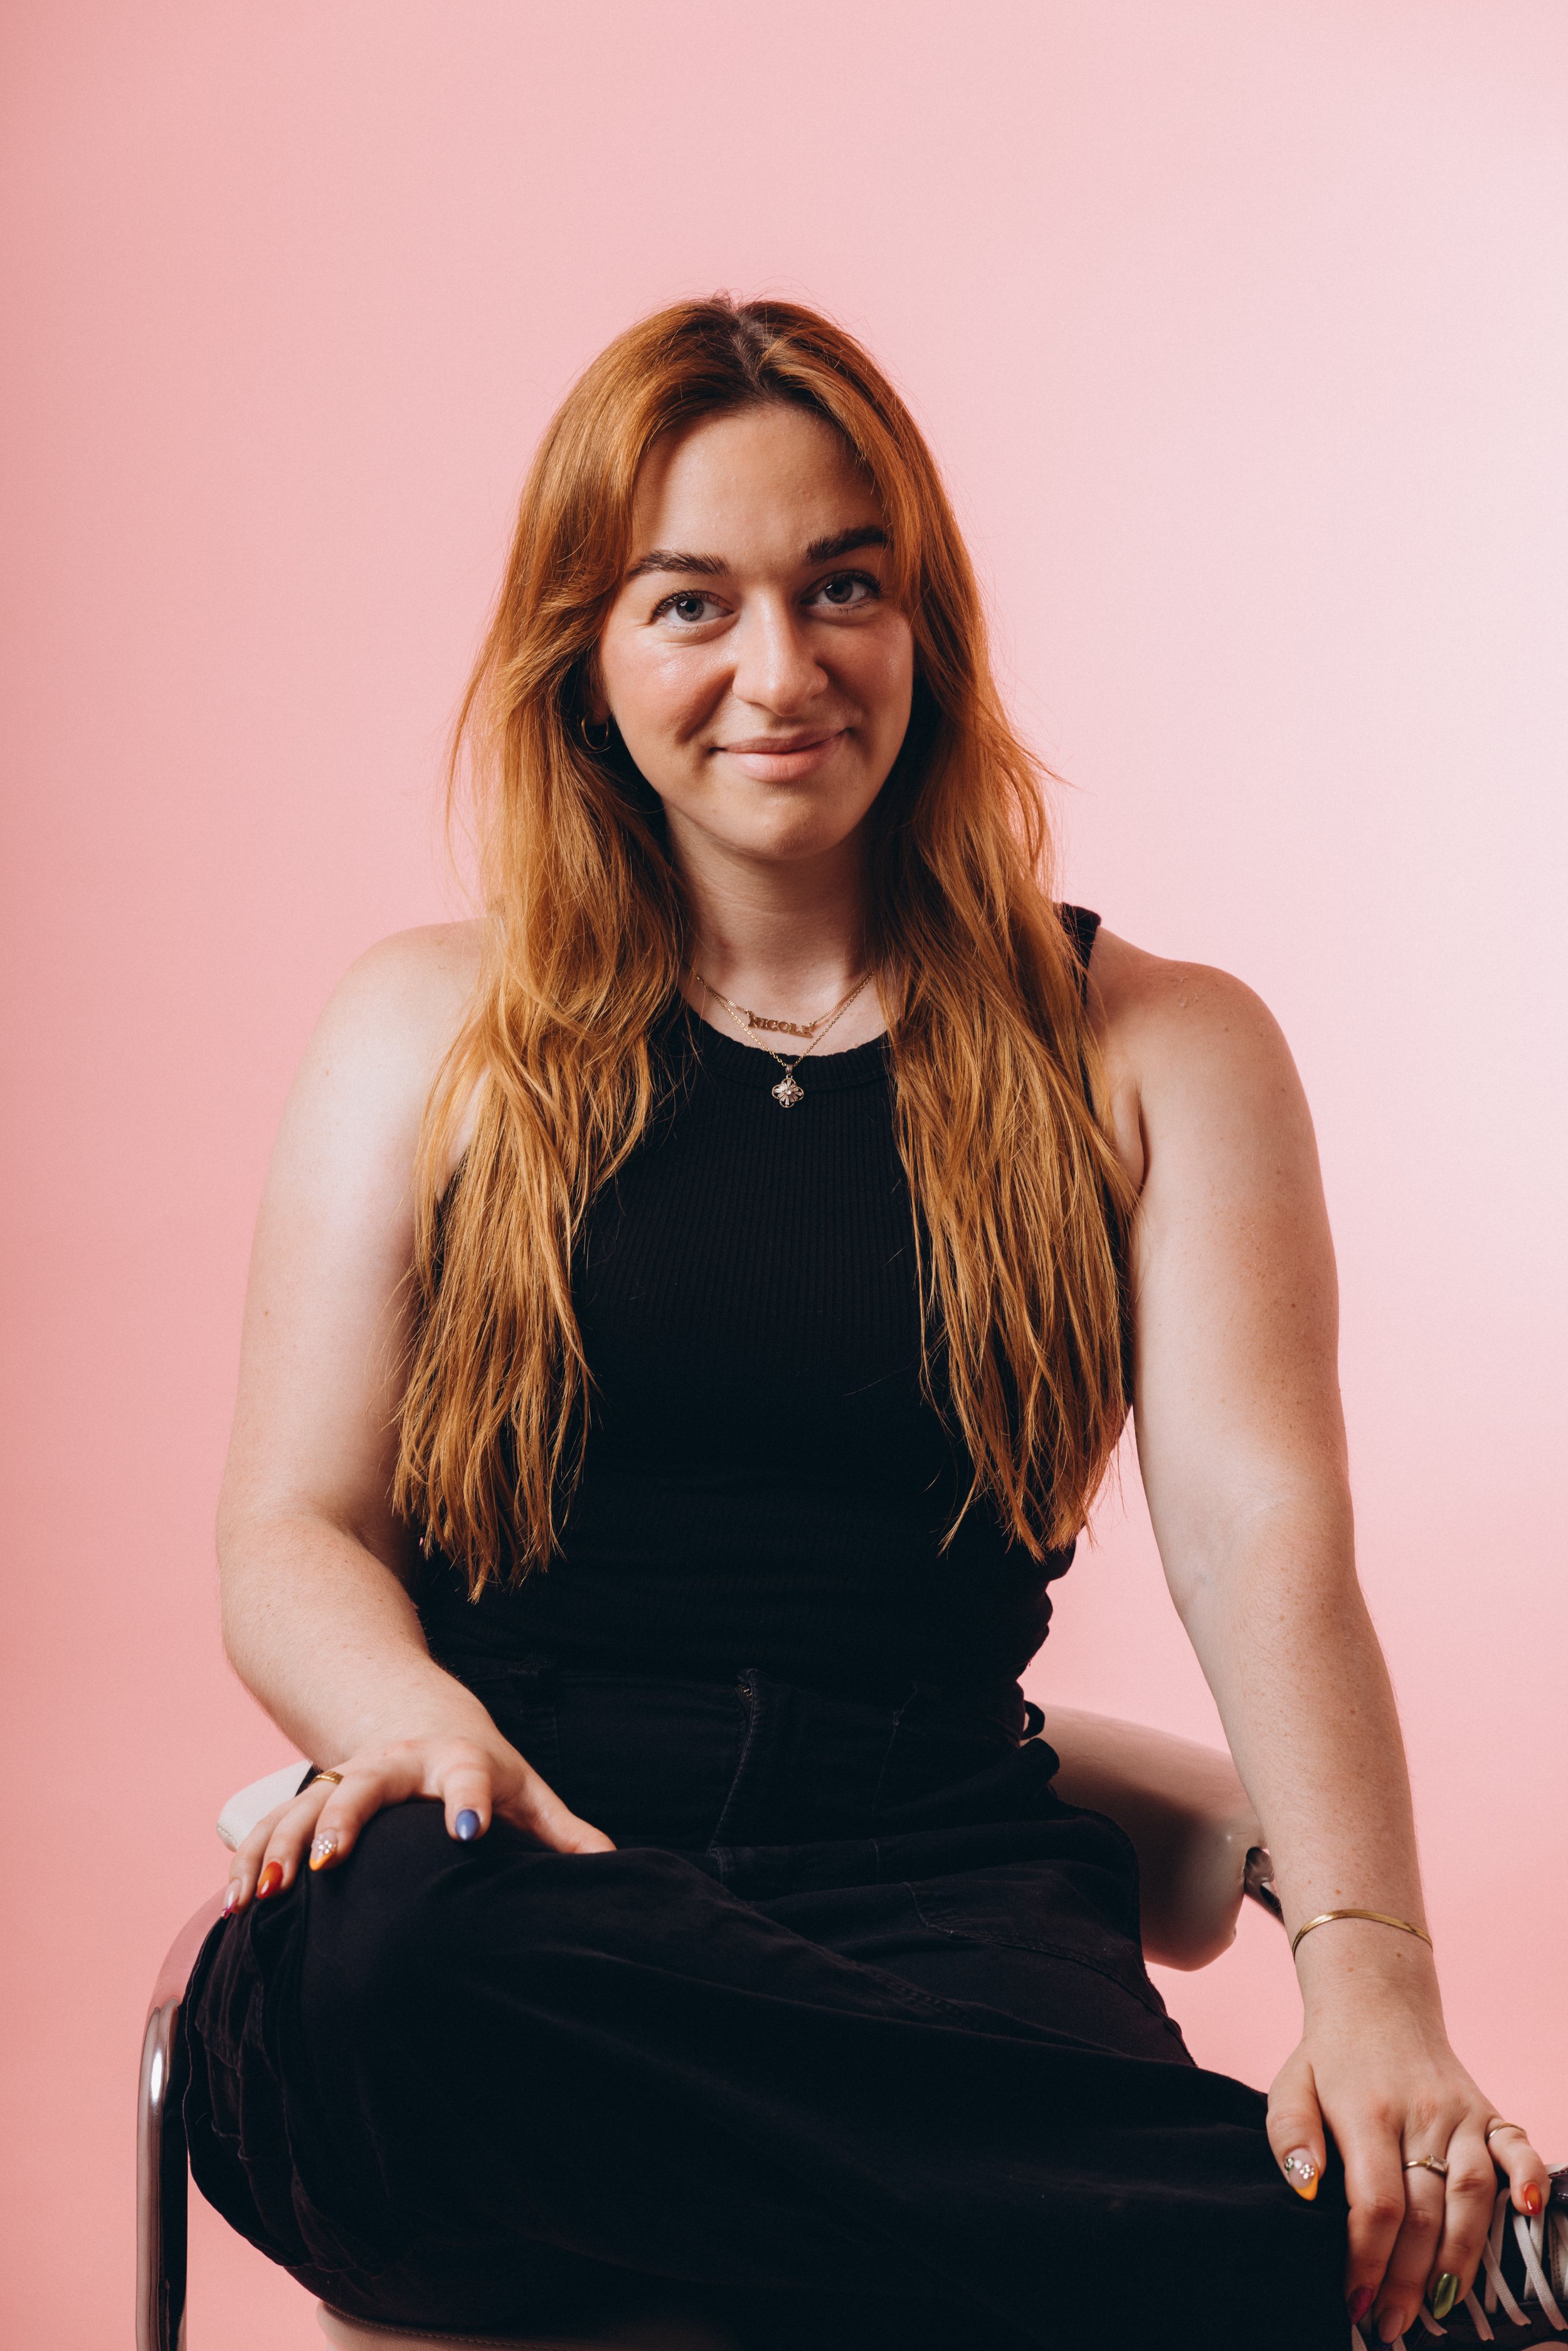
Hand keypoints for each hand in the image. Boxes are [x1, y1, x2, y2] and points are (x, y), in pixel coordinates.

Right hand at [222, 1725, 615, 1912]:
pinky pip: (272, 1827)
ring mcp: (347, 1777)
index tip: (469, 1833)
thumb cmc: (482, 1769)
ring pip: (306, 1805)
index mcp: (457, 1760)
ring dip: (281, 1846)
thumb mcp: (525, 1791)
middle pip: (366, 1784)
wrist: (419, 1720)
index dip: (470, 1802)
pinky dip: (251, 1860)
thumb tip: (616, 1871)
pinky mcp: (311, 1798)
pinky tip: (237, 1904)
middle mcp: (395, 1763)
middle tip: (329, 1863)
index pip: (469, 1777)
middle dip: (343, 1820)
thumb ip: (564, 1833)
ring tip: (263, 1895)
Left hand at [1267, 1985, 1550, 2341]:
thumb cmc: (1328, 2060)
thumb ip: (1289, 2136)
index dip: (1368, 2258)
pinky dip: (1532, 2180)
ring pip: (1473, 2194)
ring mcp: (1458, 2113)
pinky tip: (1530, 2216)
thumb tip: (1305, 2189)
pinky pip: (1518, 2146)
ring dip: (1463, 2257)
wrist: (1376, 2002)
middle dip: (1409, 2278)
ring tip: (1443, 2307)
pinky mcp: (1486, 2111)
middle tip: (1393, 2324)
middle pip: (1426, 2211)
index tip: (1354, 2300)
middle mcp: (1419, 2113)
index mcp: (1365, 2111)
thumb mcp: (1290, 2087)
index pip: (1375, 2202)